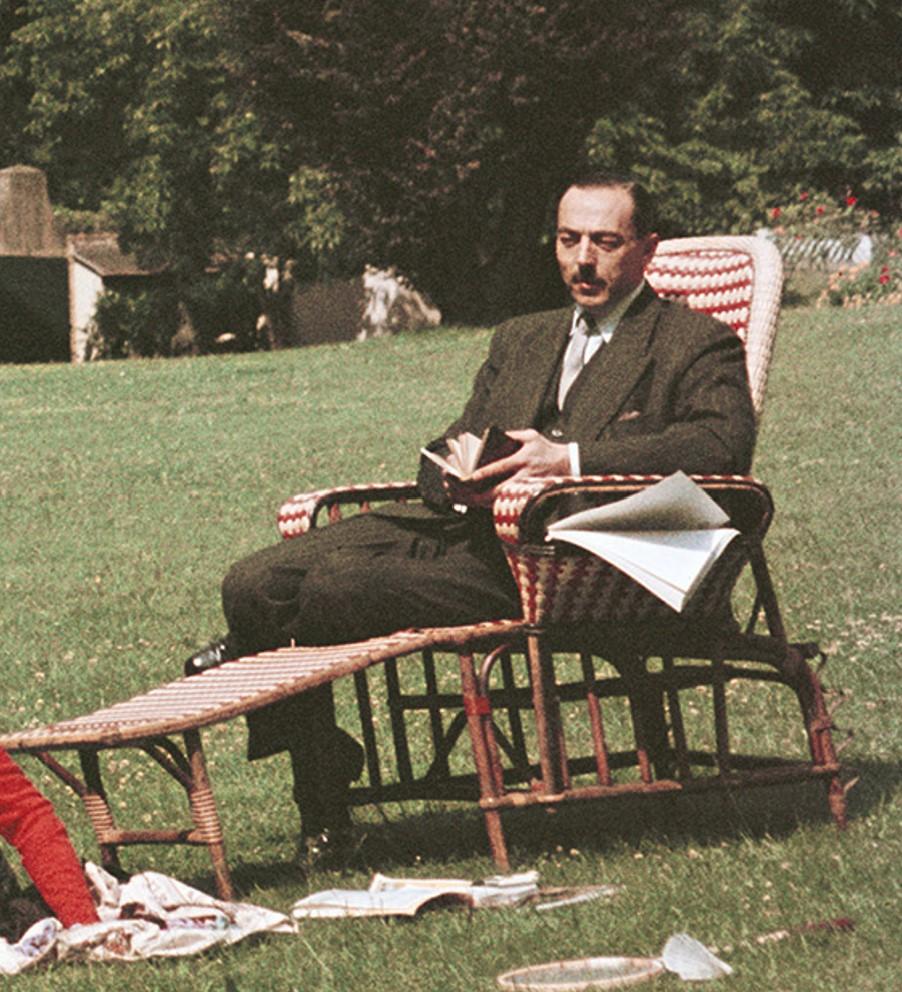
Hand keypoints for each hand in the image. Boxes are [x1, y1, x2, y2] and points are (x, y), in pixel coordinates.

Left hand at [449, 429, 570, 506]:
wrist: (569, 465)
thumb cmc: (546, 449)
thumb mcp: (530, 436)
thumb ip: (510, 436)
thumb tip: (488, 438)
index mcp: (523, 459)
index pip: (499, 468)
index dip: (482, 474)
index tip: (466, 478)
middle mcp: (524, 477)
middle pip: (496, 491)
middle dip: (476, 494)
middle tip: (459, 493)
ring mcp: (525, 490)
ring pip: (498, 501)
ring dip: (478, 501)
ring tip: (461, 498)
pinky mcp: (526, 498)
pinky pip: (503, 504)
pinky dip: (487, 504)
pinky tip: (473, 501)